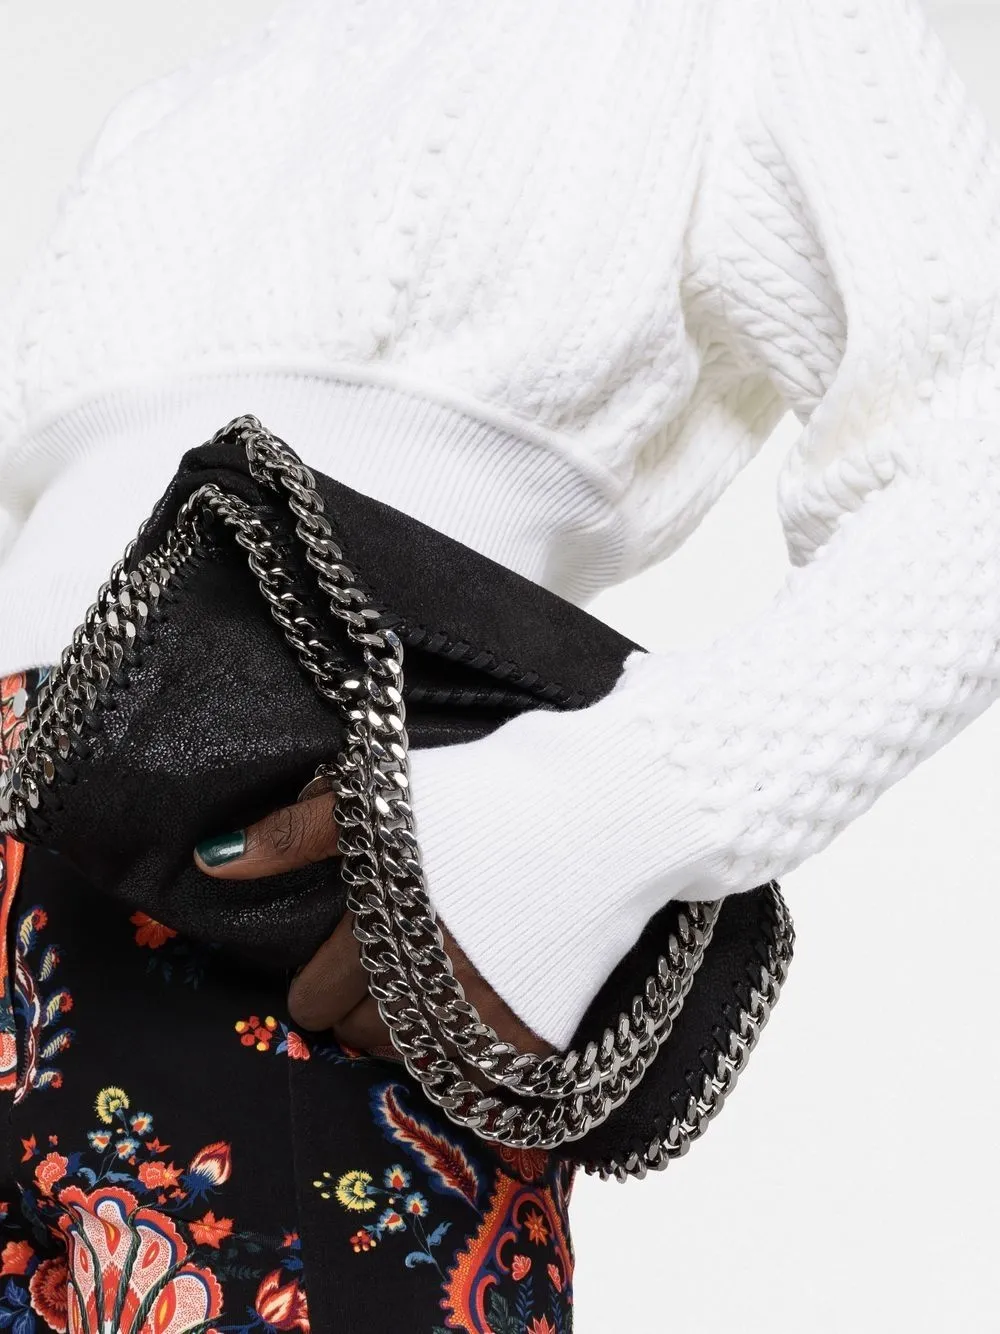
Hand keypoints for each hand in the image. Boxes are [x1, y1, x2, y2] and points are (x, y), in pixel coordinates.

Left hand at [194, 793, 554, 1060]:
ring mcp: (483, 1017)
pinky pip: (474, 1089)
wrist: (611, 807)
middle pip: (359, 1035)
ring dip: (407, 1040)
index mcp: (380, 922)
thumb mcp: (385, 793)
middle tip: (380, 977)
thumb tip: (209, 863)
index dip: (318, 980)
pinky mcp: (538, 1038)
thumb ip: (294, 832)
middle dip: (357, 1009)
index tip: (339, 960)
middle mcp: (423, 980)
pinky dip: (462, 1067)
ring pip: (411, 1065)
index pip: (314, 996)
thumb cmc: (493, 789)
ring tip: (422, 1001)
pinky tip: (467, 1033)